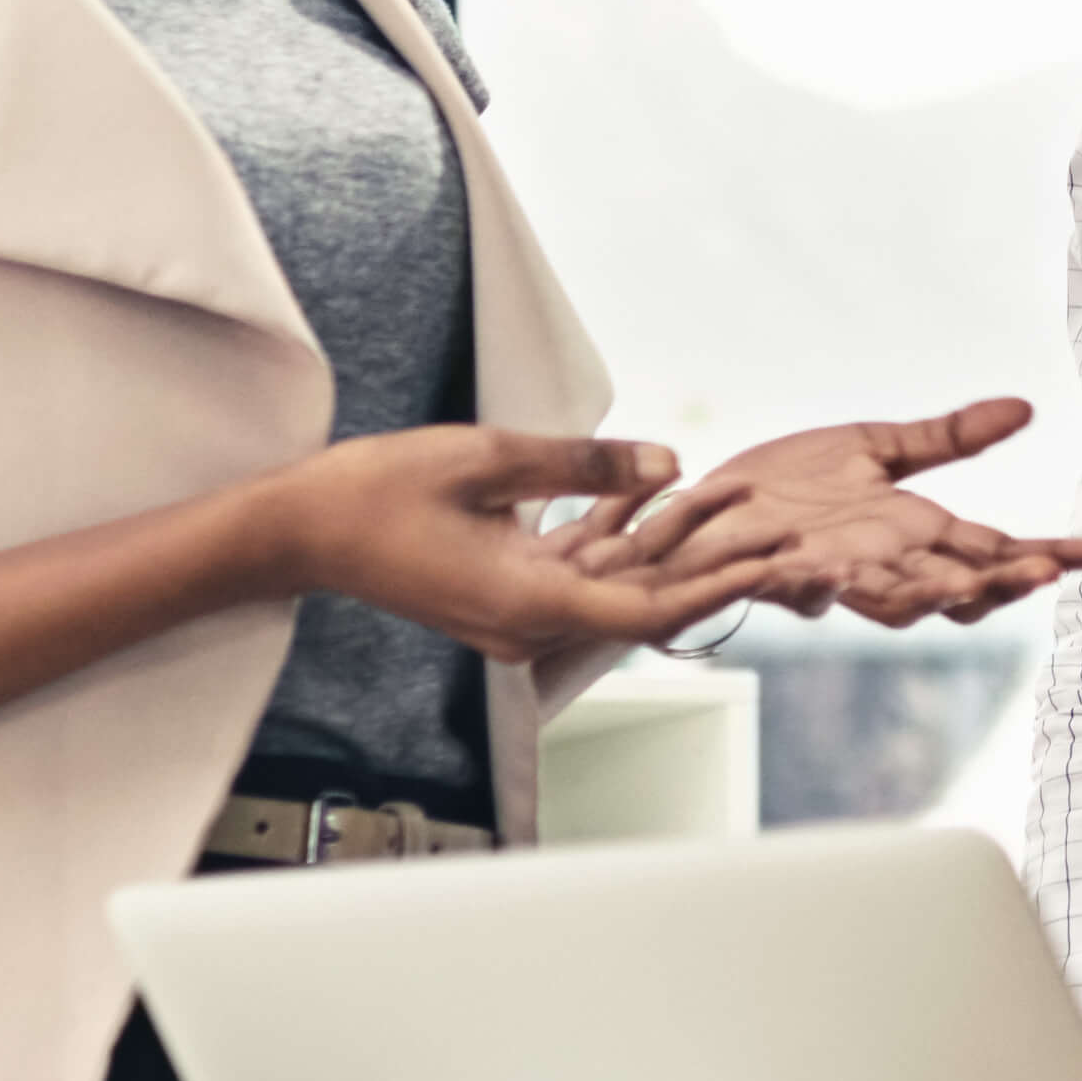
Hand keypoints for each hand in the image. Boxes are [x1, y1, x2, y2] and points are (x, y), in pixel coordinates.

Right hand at [264, 429, 819, 664]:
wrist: (301, 529)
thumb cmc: (378, 492)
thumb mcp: (488, 456)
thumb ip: (583, 462)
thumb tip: (669, 464)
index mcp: (531, 604)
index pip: (650, 610)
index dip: (718, 582)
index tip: (772, 554)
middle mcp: (532, 623)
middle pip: (644, 597)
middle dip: (713, 558)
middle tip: (779, 522)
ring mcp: (519, 613)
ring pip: (616, 581)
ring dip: (669, 539)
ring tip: (731, 494)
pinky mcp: (506, 593)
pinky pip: (579, 568)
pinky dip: (617, 532)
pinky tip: (651, 486)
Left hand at [585, 398, 1081, 624]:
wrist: (704, 508)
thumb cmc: (789, 485)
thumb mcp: (877, 449)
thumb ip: (949, 437)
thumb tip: (1027, 407)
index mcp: (914, 538)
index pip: (996, 553)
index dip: (1046, 557)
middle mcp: (885, 568)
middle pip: (958, 591)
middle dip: (1001, 584)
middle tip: (1044, 573)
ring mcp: (834, 576)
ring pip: (895, 602)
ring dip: (933, 594)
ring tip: (971, 582)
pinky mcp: (777, 572)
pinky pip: (806, 588)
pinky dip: (826, 584)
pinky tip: (842, 569)